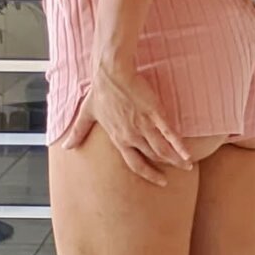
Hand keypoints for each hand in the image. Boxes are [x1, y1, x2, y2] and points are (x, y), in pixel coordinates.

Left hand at [58, 59, 192, 186]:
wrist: (111, 73)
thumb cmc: (99, 91)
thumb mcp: (87, 114)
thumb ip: (79, 132)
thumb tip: (66, 146)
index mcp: (119, 138)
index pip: (135, 163)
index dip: (148, 173)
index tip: (159, 180)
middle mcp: (132, 136)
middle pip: (153, 157)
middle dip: (167, 167)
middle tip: (179, 171)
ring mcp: (145, 126)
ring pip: (162, 149)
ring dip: (176, 159)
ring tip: (188, 165)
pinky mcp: (155, 113)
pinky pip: (169, 133)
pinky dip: (179, 146)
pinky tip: (188, 154)